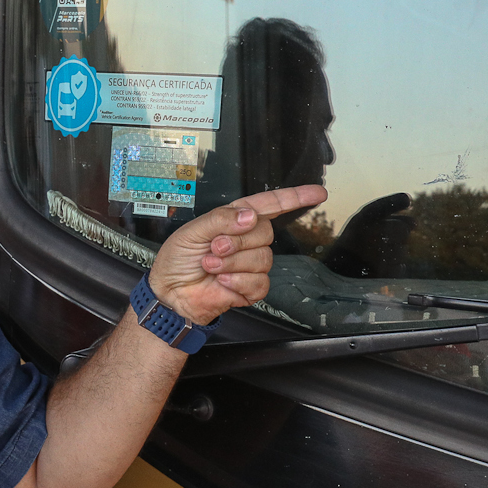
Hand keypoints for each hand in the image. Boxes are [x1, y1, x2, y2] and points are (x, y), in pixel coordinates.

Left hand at [149, 185, 327, 325]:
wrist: (171, 294)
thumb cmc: (177, 260)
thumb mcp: (192, 231)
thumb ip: (221, 219)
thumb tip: (248, 216)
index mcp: (235, 219)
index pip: (271, 204)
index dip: (295, 197)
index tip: (316, 193)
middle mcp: (247, 240)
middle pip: (266, 232)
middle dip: (237, 241)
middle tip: (214, 247)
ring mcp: (250, 264)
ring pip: (263, 258)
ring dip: (232, 263)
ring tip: (211, 266)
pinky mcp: (251, 287)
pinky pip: (260, 282)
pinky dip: (237, 282)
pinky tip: (222, 281)